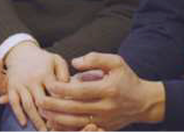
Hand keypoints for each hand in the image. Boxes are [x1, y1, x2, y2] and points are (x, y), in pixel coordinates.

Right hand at [0, 41, 69, 131]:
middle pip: (41, 102)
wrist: (20, 51)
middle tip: (55, 130)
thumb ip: (64, 73)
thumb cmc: (42, 58)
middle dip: (49, 117)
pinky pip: (14, 103)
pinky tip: (24, 124)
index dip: (61, 104)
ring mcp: (21, 84)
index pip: (55, 92)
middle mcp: (32, 80)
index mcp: (45, 73)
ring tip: (43, 131)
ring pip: (28, 105)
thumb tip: (69, 87)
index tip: (69, 116)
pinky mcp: (11, 87)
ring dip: (35, 120)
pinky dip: (18, 114)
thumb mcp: (56, 60)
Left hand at [39, 52, 164, 131]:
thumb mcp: (116, 62)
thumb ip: (95, 59)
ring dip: (57, 118)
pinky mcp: (103, 128)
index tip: (50, 84)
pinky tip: (55, 122)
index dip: (63, 89)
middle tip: (40, 100)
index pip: (80, 91)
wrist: (143, 102)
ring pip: (75, 122)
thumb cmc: (127, 79)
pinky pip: (81, 130)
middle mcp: (105, 107)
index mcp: (108, 90)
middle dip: (54, 105)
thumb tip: (74, 62)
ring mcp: (104, 120)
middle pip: (74, 109)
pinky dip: (67, 128)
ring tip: (43, 111)